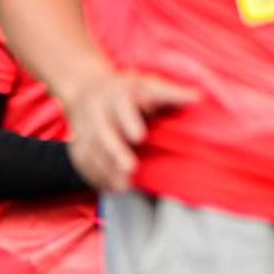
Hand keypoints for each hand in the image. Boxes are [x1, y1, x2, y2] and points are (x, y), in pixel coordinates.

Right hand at [64, 69, 197, 190]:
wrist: (86, 87)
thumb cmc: (126, 91)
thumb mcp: (148, 86)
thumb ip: (171, 94)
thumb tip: (198, 98)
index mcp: (116, 93)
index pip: (121, 105)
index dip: (129, 121)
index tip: (140, 136)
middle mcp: (96, 109)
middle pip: (102, 131)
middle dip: (114, 151)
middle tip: (129, 168)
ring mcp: (83, 126)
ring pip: (90, 149)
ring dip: (104, 169)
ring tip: (122, 186)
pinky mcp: (76, 142)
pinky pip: (81, 161)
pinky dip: (93, 176)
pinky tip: (108, 187)